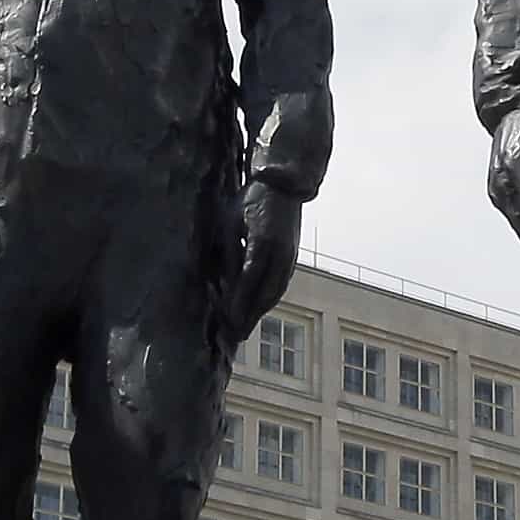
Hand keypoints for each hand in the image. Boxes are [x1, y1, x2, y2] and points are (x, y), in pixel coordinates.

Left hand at [224, 180, 302, 341]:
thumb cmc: (251, 200)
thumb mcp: (232, 223)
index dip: (239, 304)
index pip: (249, 282)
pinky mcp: (293, 256)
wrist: (283, 184)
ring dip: (261, 311)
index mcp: (263, 244)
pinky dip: (270, 299)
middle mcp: (280, 254)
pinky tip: (260, 306)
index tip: (228, 322)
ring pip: (276, 292)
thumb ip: (230, 253)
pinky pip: (281, 284)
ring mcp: (290, 256)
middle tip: (236, 335)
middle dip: (250, 316)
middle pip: (266, 294)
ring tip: (246, 326)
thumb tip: (226, 283)